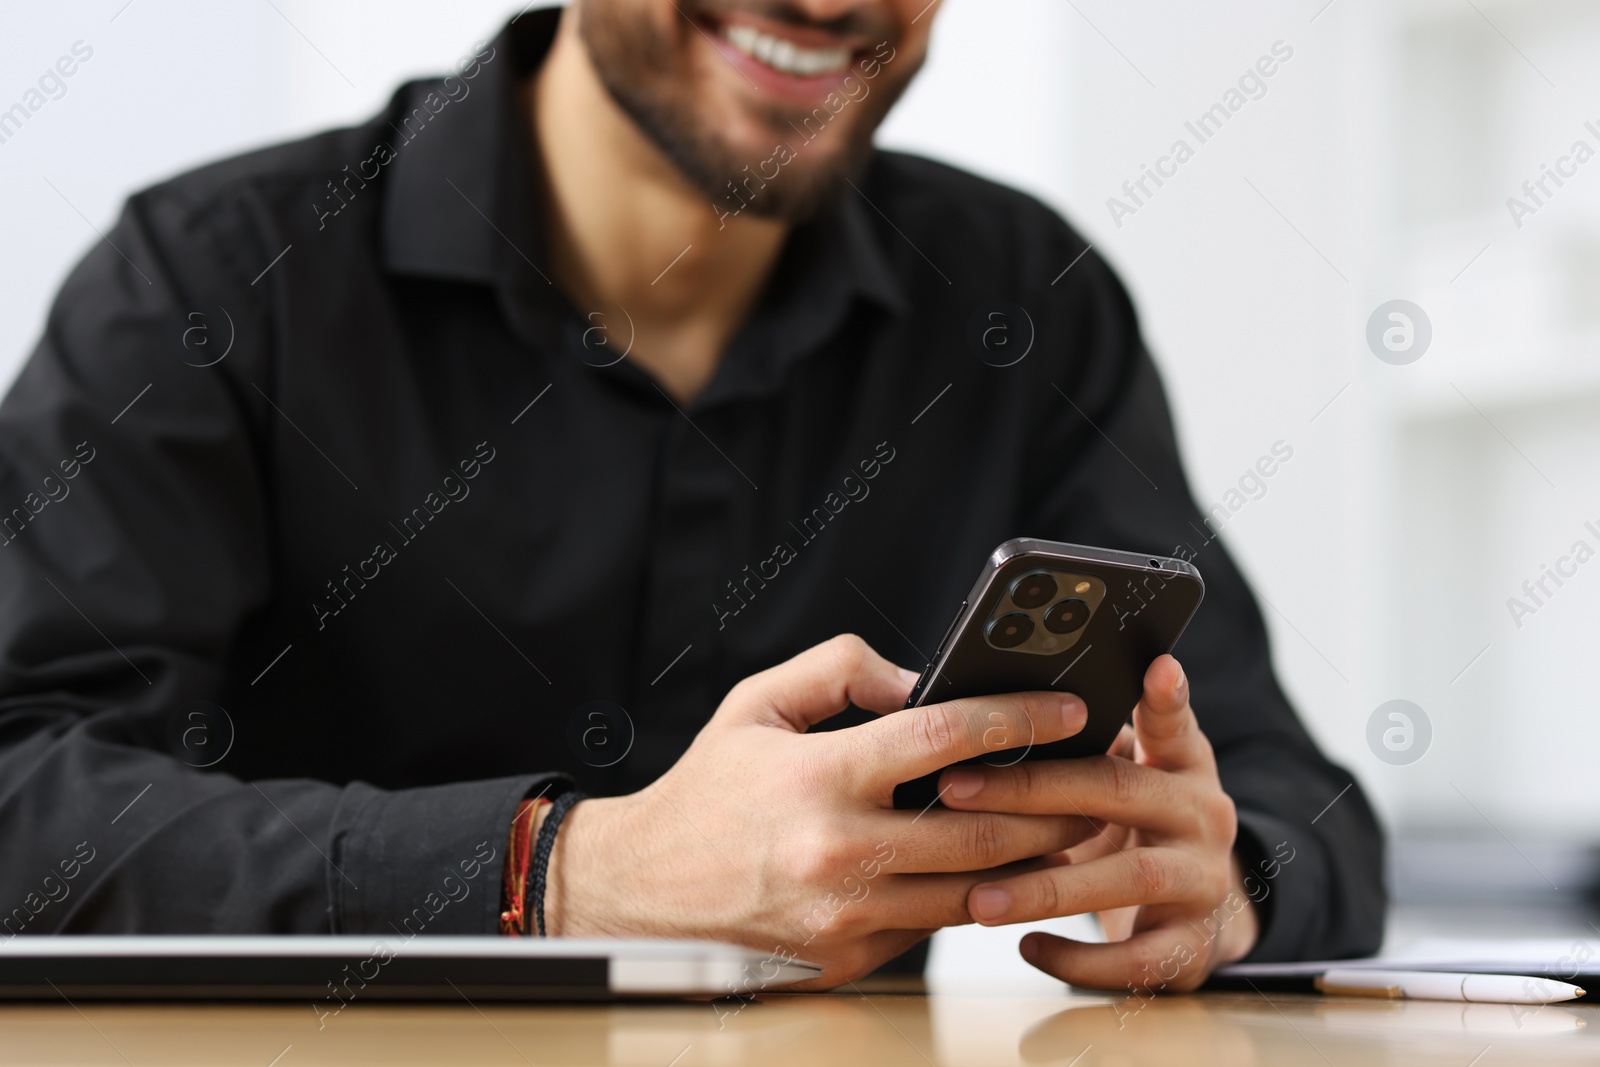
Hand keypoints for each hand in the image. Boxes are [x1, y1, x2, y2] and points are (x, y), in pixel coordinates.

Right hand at [543, 634, 1093, 988]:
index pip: (945, 738)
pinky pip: (936, 925)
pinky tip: (1005, 870)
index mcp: (821, 776)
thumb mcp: (757, 705)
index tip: (1067, 707)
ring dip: (1037, 859)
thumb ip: (840, 670)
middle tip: (1097, 775)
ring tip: (1073, 825)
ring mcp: (848, 913)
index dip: (1018, 717)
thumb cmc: (706, 793)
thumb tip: (919, 681)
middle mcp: (840, 850)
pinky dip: (979, 897)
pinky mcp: (850, 956)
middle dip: (1056, 800)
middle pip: (985, 826)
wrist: (642, 893)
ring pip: (977, 889)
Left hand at [937, 654, 1258, 991]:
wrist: (1191, 917)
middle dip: (1031, 790)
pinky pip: (1138, 960)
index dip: (1165, 698)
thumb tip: (993, 702)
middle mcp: (1203, 817)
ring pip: (1130, 877)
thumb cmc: (1131, 830)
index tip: (1156, 666)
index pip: (1172, 724)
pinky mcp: (1193, 949)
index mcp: (1183, 766)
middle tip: (954, 789)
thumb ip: (1087, 743)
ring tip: (978, 897)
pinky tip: (1028, 947)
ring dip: (1047, 887)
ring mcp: (1203, 883)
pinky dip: (1080, 958)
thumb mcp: (1125, 778)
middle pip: (1118, 791)